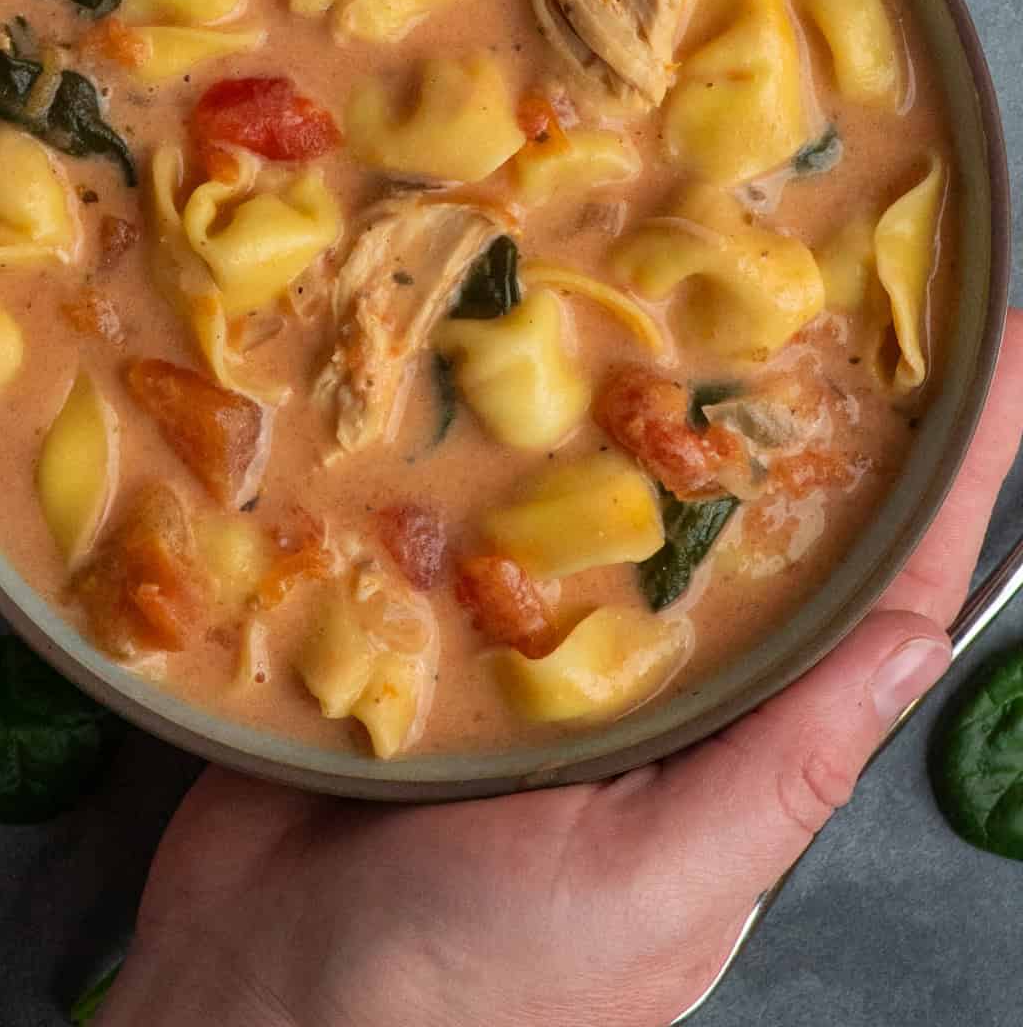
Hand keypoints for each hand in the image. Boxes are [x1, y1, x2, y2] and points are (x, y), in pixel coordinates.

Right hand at [104, 315, 1022, 1026]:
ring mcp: (525, 626)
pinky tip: (481, 335)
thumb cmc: (469, 988)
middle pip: (738, 499)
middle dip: (790, 385)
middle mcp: (640, 664)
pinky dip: (472, 417)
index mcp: (725, 732)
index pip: (870, 585)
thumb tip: (916, 646)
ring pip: (601, 472)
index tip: (1004, 354)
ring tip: (663, 249)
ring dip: (628, 376)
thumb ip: (783, 769)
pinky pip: (458, 491)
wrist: (254, 1009)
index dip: (948, 470)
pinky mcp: (415, 602)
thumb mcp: (654, 890)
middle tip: (825, 251)